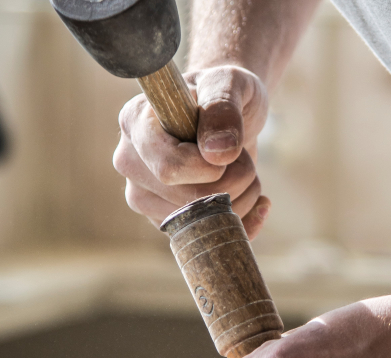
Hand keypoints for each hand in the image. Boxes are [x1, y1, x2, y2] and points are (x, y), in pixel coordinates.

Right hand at [113, 66, 270, 237]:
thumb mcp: (230, 85)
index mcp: (135, 124)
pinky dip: (245, 224)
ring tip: (244, 171)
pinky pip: (211, 239)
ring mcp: (146, 197)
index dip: (209, 169)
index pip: (168, 169)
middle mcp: (131, 164)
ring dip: (242, 199)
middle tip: (241, 156)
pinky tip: (258, 202)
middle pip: (189, 200)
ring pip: (202, 223)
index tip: (229, 151)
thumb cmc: (225, 93)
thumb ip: (223, 108)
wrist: (229, 117)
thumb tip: (218, 153)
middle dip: (234, 181)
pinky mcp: (168, 221)